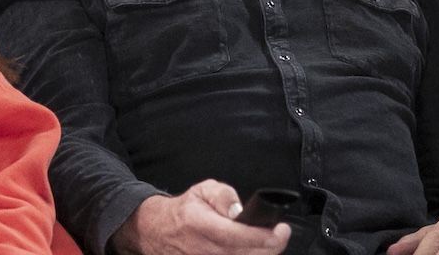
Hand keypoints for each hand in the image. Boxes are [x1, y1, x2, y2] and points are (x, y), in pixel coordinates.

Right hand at [109, 180, 290, 254]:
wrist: (157, 231)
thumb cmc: (185, 210)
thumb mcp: (203, 190)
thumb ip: (223, 196)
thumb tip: (238, 210)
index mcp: (200, 225)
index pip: (236, 236)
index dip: (263, 236)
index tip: (280, 230)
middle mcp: (201, 249)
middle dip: (269, 247)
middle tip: (280, 235)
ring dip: (260, 254)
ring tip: (269, 242)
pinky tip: (255, 250)